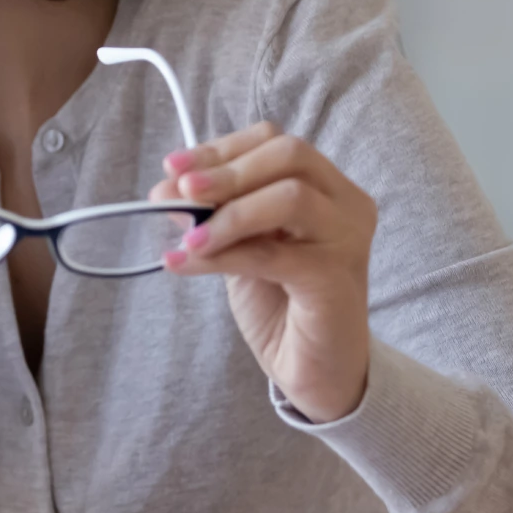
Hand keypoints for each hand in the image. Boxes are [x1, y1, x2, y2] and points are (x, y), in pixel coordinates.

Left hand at [149, 122, 377, 422]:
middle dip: (226, 170)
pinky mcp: (336, 279)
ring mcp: (347, 239)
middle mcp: (346, 204)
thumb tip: (165, 189)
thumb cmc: (280, 303)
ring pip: (290, 197)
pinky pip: (274, 253)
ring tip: (186, 236)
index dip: (221, 148)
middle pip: (290, 155)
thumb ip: (213, 213)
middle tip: (179, 191)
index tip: (173, 167)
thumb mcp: (239, 244)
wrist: (314, 371)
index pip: (275, 141)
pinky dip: (223, 254)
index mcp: (327, 186)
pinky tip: (185, 263)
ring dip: (227, 212)